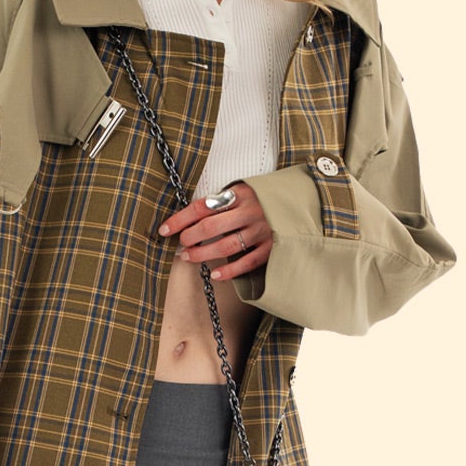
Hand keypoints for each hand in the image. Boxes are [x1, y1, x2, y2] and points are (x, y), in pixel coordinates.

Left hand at [157, 181, 274, 283]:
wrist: (300, 205)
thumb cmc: (264, 200)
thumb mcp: (244, 190)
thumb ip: (222, 201)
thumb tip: (191, 217)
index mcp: (240, 194)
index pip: (202, 207)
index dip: (180, 220)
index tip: (165, 229)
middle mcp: (250, 212)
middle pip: (210, 227)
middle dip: (189, 238)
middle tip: (181, 244)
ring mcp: (261, 231)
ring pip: (225, 247)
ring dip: (202, 254)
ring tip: (189, 257)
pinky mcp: (270, 249)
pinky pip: (245, 263)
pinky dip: (228, 271)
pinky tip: (215, 274)